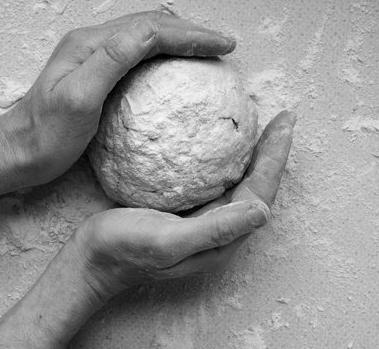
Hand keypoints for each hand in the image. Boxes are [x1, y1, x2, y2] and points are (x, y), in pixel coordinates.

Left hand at [0, 11, 235, 188]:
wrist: (18, 152)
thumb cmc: (45, 135)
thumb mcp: (77, 99)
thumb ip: (110, 62)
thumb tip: (145, 36)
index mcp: (92, 46)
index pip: (152, 30)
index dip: (190, 35)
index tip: (221, 45)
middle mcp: (94, 44)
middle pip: (152, 25)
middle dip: (191, 31)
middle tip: (222, 45)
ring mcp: (95, 57)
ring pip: (147, 36)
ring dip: (180, 39)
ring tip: (207, 50)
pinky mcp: (97, 74)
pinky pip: (139, 54)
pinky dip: (165, 54)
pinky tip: (176, 67)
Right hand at [73, 111, 295, 300]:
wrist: (93, 259)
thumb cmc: (124, 251)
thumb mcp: (168, 242)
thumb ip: (214, 231)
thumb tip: (263, 212)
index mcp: (222, 239)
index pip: (260, 193)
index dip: (275, 158)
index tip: (285, 123)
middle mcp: (220, 230)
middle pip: (257, 186)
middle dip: (272, 152)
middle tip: (283, 119)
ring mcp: (205, 221)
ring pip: (241, 182)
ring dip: (256, 155)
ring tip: (265, 127)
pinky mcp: (189, 212)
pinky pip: (219, 181)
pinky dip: (230, 160)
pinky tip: (225, 145)